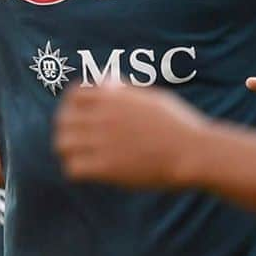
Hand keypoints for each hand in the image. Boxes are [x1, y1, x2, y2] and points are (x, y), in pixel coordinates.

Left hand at [55, 84, 207, 188]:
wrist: (193, 151)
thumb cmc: (178, 124)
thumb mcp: (151, 97)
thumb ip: (125, 90)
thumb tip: (108, 83)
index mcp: (113, 96)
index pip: (73, 95)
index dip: (72, 105)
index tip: (78, 115)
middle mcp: (103, 116)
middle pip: (63, 120)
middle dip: (66, 128)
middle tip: (76, 139)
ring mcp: (103, 141)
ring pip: (63, 144)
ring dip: (68, 150)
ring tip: (79, 156)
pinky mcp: (106, 168)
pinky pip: (73, 169)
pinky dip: (76, 171)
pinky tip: (88, 172)